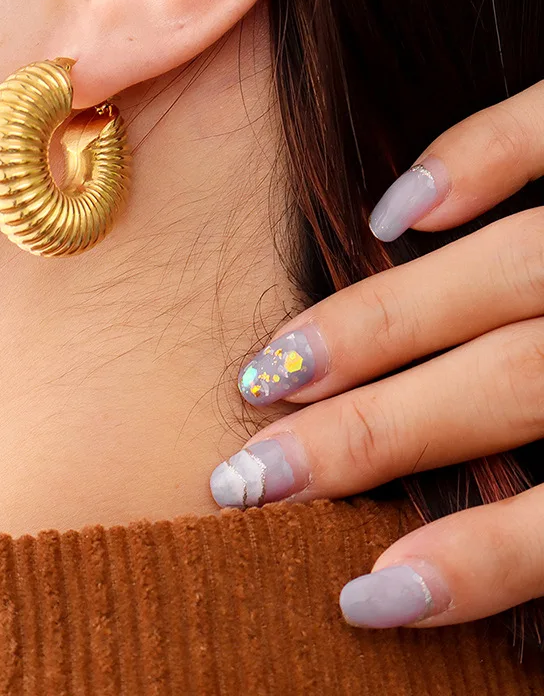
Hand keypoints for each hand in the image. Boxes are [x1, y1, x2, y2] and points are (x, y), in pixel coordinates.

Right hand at [210, 80, 543, 629]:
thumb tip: (543, 568)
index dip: (458, 568)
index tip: (358, 598)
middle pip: (487, 392)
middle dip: (352, 443)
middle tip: (245, 476)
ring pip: (485, 280)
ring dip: (363, 330)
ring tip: (269, 370)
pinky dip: (468, 162)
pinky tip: (394, 213)